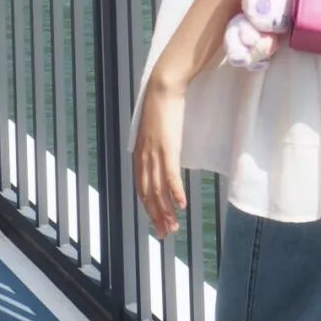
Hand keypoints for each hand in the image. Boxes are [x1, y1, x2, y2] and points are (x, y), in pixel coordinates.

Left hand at [132, 75, 187, 237]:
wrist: (163, 87)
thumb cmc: (161, 106)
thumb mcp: (154, 131)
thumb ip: (154, 146)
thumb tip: (160, 156)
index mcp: (139, 155)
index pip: (141, 189)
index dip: (149, 208)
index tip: (158, 223)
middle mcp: (143, 157)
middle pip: (148, 194)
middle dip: (157, 216)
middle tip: (166, 233)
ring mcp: (155, 153)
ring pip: (158, 190)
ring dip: (166, 211)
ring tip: (174, 226)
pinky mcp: (168, 148)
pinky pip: (171, 176)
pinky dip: (176, 192)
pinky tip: (182, 205)